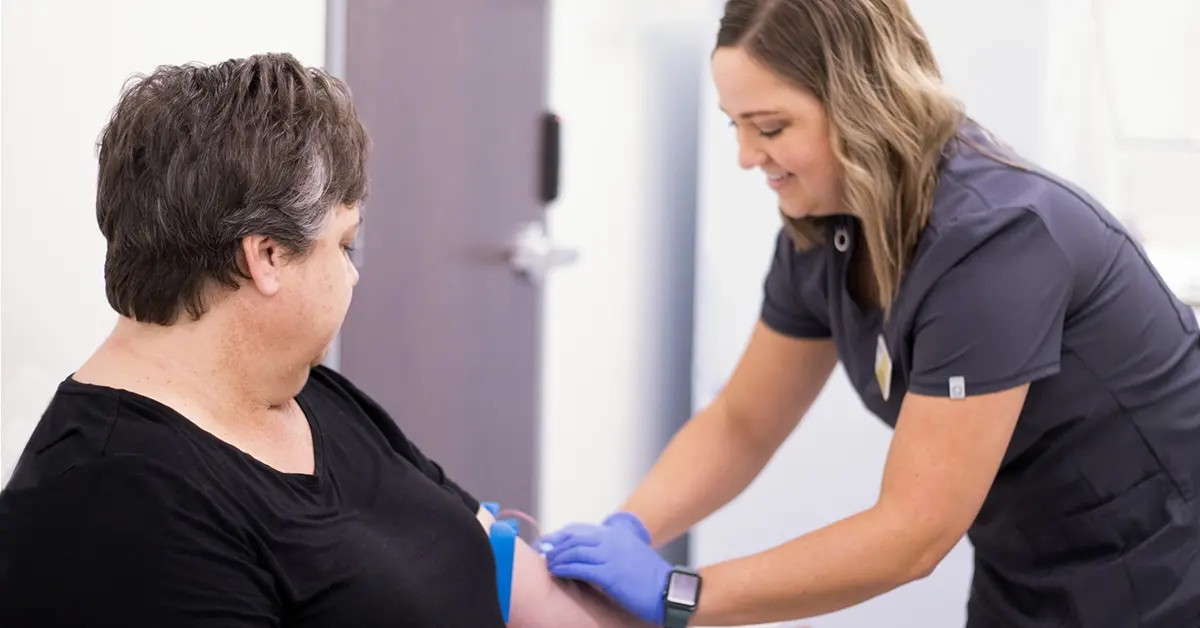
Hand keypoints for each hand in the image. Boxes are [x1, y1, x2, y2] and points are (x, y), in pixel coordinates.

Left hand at [539, 512, 671, 625]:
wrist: (668, 590)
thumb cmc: (649, 577)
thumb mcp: (631, 553)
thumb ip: (612, 549)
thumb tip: (588, 555)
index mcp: (617, 534)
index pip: (581, 529)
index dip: (562, 534)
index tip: (549, 541)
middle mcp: (613, 540)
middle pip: (575, 537)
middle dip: (556, 544)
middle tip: (543, 551)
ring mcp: (611, 556)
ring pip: (575, 551)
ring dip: (558, 557)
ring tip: (548, 563)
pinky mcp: (610, 574)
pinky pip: (581, 568)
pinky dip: (566, 568)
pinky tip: (558, 571)